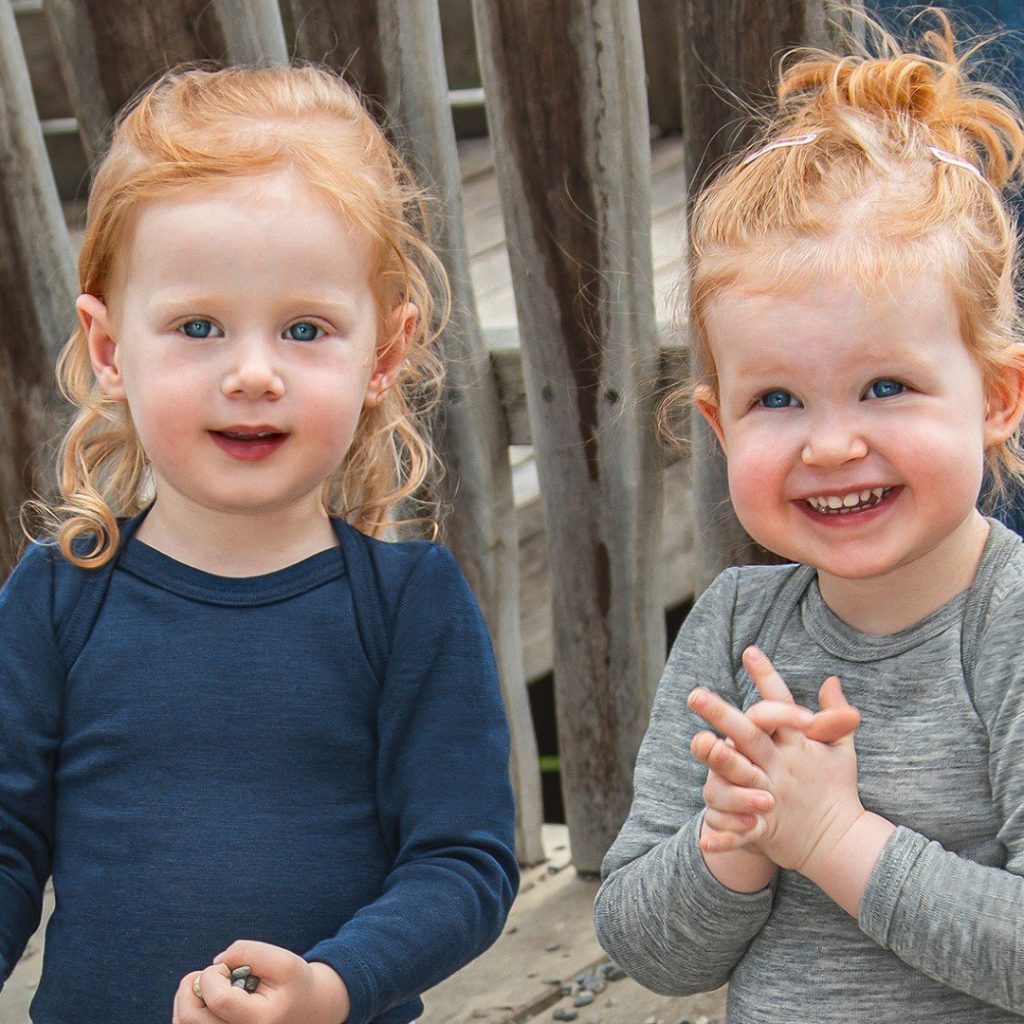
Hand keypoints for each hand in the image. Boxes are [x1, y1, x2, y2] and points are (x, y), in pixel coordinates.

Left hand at [172, 940, 349, 1023]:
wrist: (307, 1012)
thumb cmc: (294, 985)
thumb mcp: (283, 960)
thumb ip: (248, 952)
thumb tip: (214, 965)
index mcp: (259, 1022)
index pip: (218, 1000)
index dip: (212, 975)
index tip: (226, 966)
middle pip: (190, 1018)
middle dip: (191, 986)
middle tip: (211, 974)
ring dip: (187, 999)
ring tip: (210, 987)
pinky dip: (189, 1011)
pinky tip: (206, 1000)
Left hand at [689, 646, 863, 873]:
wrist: (840, 842)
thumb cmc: (834, 789)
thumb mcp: (840, 751)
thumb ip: (834, 716)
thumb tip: (831, 679)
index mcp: (798, 746)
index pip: (782, 706)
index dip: (767, 677)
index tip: (749, 651)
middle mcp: (782, 767)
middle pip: (750, 734)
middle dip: (723, 714)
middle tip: (695, 694)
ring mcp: (772, 796)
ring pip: (742, 776)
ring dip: (722, 761)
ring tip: (700, 743)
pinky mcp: (765, 827)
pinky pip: (743, 832)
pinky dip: (725, 837)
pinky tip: (705, 836)